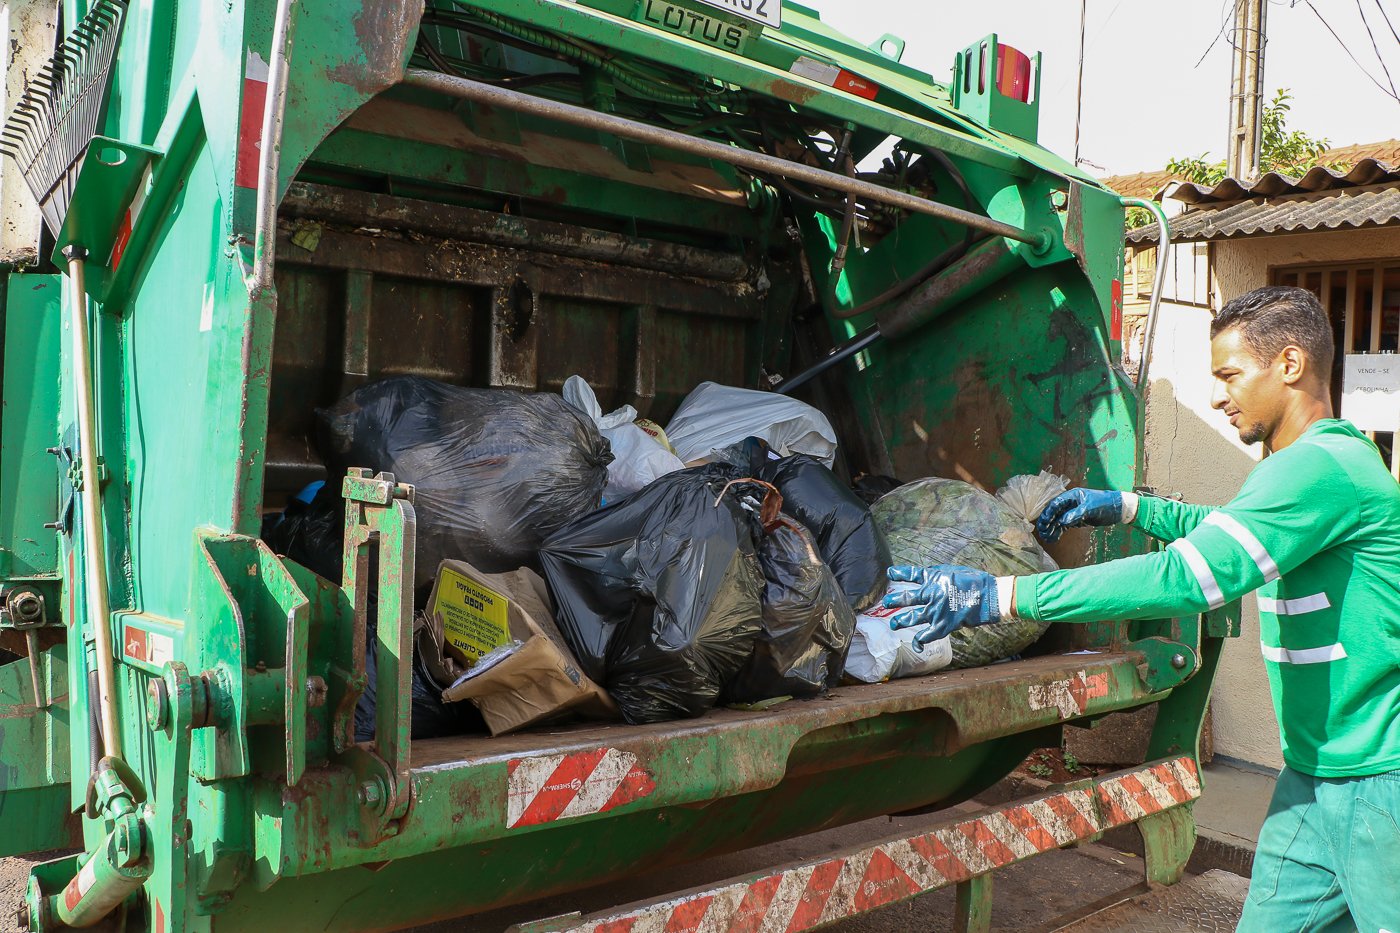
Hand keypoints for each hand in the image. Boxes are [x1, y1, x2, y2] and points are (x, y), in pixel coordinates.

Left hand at [883, 565, 999, 646]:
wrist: (989, 596)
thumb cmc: (975, 581)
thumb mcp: (954, 570)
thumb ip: (939, 573)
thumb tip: (928, 574)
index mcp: (934, 578)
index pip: (911, 574)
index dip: (900, 574)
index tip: (890, 574)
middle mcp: (931, 594)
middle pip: (907, 598)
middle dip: (894, 600)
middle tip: (886, 602)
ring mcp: (936, 611)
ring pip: (912, 618)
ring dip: (901, 621)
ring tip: (892, 624)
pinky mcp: (944, 625)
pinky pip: (927, 635)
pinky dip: (921, 641)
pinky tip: (917, 645)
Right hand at [1035, 489, 1125, 543]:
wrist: (1118, 509)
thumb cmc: (1106, 504)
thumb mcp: (1091, 508)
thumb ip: (1076, 514)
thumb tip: (1062, 521)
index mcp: (1072, 496)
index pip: (1056, 503)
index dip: (1049, 512)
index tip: (1044, 522)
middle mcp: (1070, 503)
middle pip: (1054, 512)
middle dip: (1047, 521)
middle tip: (1042, 531)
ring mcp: (1073, 511)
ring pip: (1058, 519)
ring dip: (1051, 528)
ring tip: (1046, 537)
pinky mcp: (1076, 519)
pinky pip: (1064, 525)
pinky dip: (1058, 531)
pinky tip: (1053, 538)